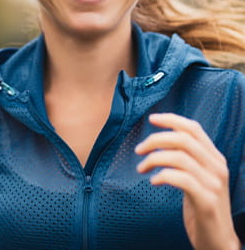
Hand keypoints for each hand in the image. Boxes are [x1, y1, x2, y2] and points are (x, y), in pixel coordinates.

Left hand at [135, 113, 240, 249]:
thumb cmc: (200, 203)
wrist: (217, 240)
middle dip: (155, 139)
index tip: (151, 119)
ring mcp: (214, 184)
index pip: (193, 128)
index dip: (171, 120)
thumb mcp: (196, 175)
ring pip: (179, 157)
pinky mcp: (207, 201)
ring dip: (154, 159)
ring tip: (141, 168)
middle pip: (183, 139)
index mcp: (214, 157)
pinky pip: (181, 179)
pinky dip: (163, 176)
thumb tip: (159, 139)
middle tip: (138, 149)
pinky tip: (153, 181)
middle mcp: (217, 167)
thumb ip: (185, 157)